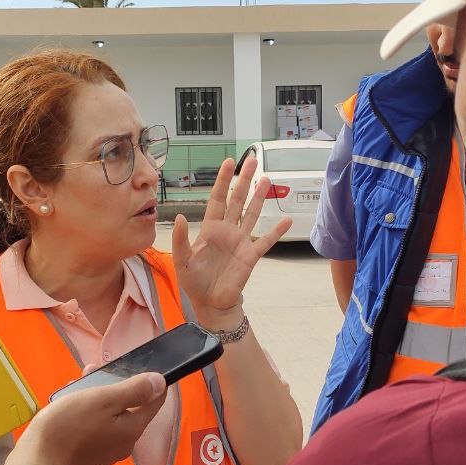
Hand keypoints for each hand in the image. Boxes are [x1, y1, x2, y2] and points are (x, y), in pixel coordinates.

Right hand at [2, 373, 167, 464]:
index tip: (133, 365)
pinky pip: (95, 428)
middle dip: (114, 385)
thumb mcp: (102, 399)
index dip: (150, 381)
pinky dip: (87, 413)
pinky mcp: (88, 456)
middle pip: (129, 407)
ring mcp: (106, 452)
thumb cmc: (69, 426)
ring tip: (76, 384)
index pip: (156, 401)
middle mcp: (125, 443)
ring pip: (109, 416)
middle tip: (92, 371)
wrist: (37, 463)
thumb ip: (133, 390)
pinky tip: (69, 404)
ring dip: (97, 397)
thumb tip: (161, 382)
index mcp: (133, 429)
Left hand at [172, 157, 291, 325]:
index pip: (217, 198)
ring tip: (267, 179)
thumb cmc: (194, 281)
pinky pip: (266, 241)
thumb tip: (179, 217)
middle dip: (244, 180)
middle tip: (253, 160)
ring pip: (252, 214)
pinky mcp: (251, 256)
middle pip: (237, 200)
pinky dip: (276, 231)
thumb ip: (180, 239)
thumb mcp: (181, 260)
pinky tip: (286, 221)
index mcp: (210, 228)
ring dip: (260, 197)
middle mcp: (227, 230)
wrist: (210, 303)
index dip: (222, 180)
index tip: (229, 162)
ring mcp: (240, 241)